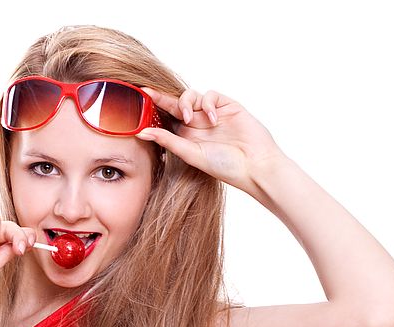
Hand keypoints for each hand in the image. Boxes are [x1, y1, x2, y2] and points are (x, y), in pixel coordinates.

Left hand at [136, 87, 286, 193]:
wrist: (254, 165)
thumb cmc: (224, 166)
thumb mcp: (191, 153)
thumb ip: (167, 140)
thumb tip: (141, 132)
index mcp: (186, 136)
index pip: (165, 118)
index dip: (153, 108)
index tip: (139, 99)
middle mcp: (197, 123)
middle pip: (175, 103)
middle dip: (162, 98)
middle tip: (148, 94)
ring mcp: (211, 113)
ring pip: (191, 95)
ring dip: (186, 103)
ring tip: (189, 119)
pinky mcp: (227, 105)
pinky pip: (210, 95)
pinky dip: (208, 104)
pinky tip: (214, 120)